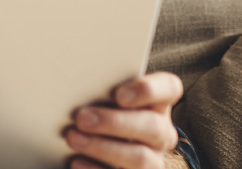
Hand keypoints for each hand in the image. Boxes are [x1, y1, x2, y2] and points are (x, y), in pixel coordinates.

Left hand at [64, 71, 187, 168]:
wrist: (98, 141)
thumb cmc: (99, 110)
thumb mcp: (103, 97)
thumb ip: (99, 88)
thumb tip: (73, 81)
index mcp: (156, 102)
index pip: (169, 88)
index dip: (148, 90)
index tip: (119, 95)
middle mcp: (160, 131)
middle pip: (152, 126)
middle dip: (114, 122)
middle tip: (81, 118)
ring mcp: (153, 159)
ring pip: (140, 158)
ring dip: (102, 148)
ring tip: (72, 138)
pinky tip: (75, 161)